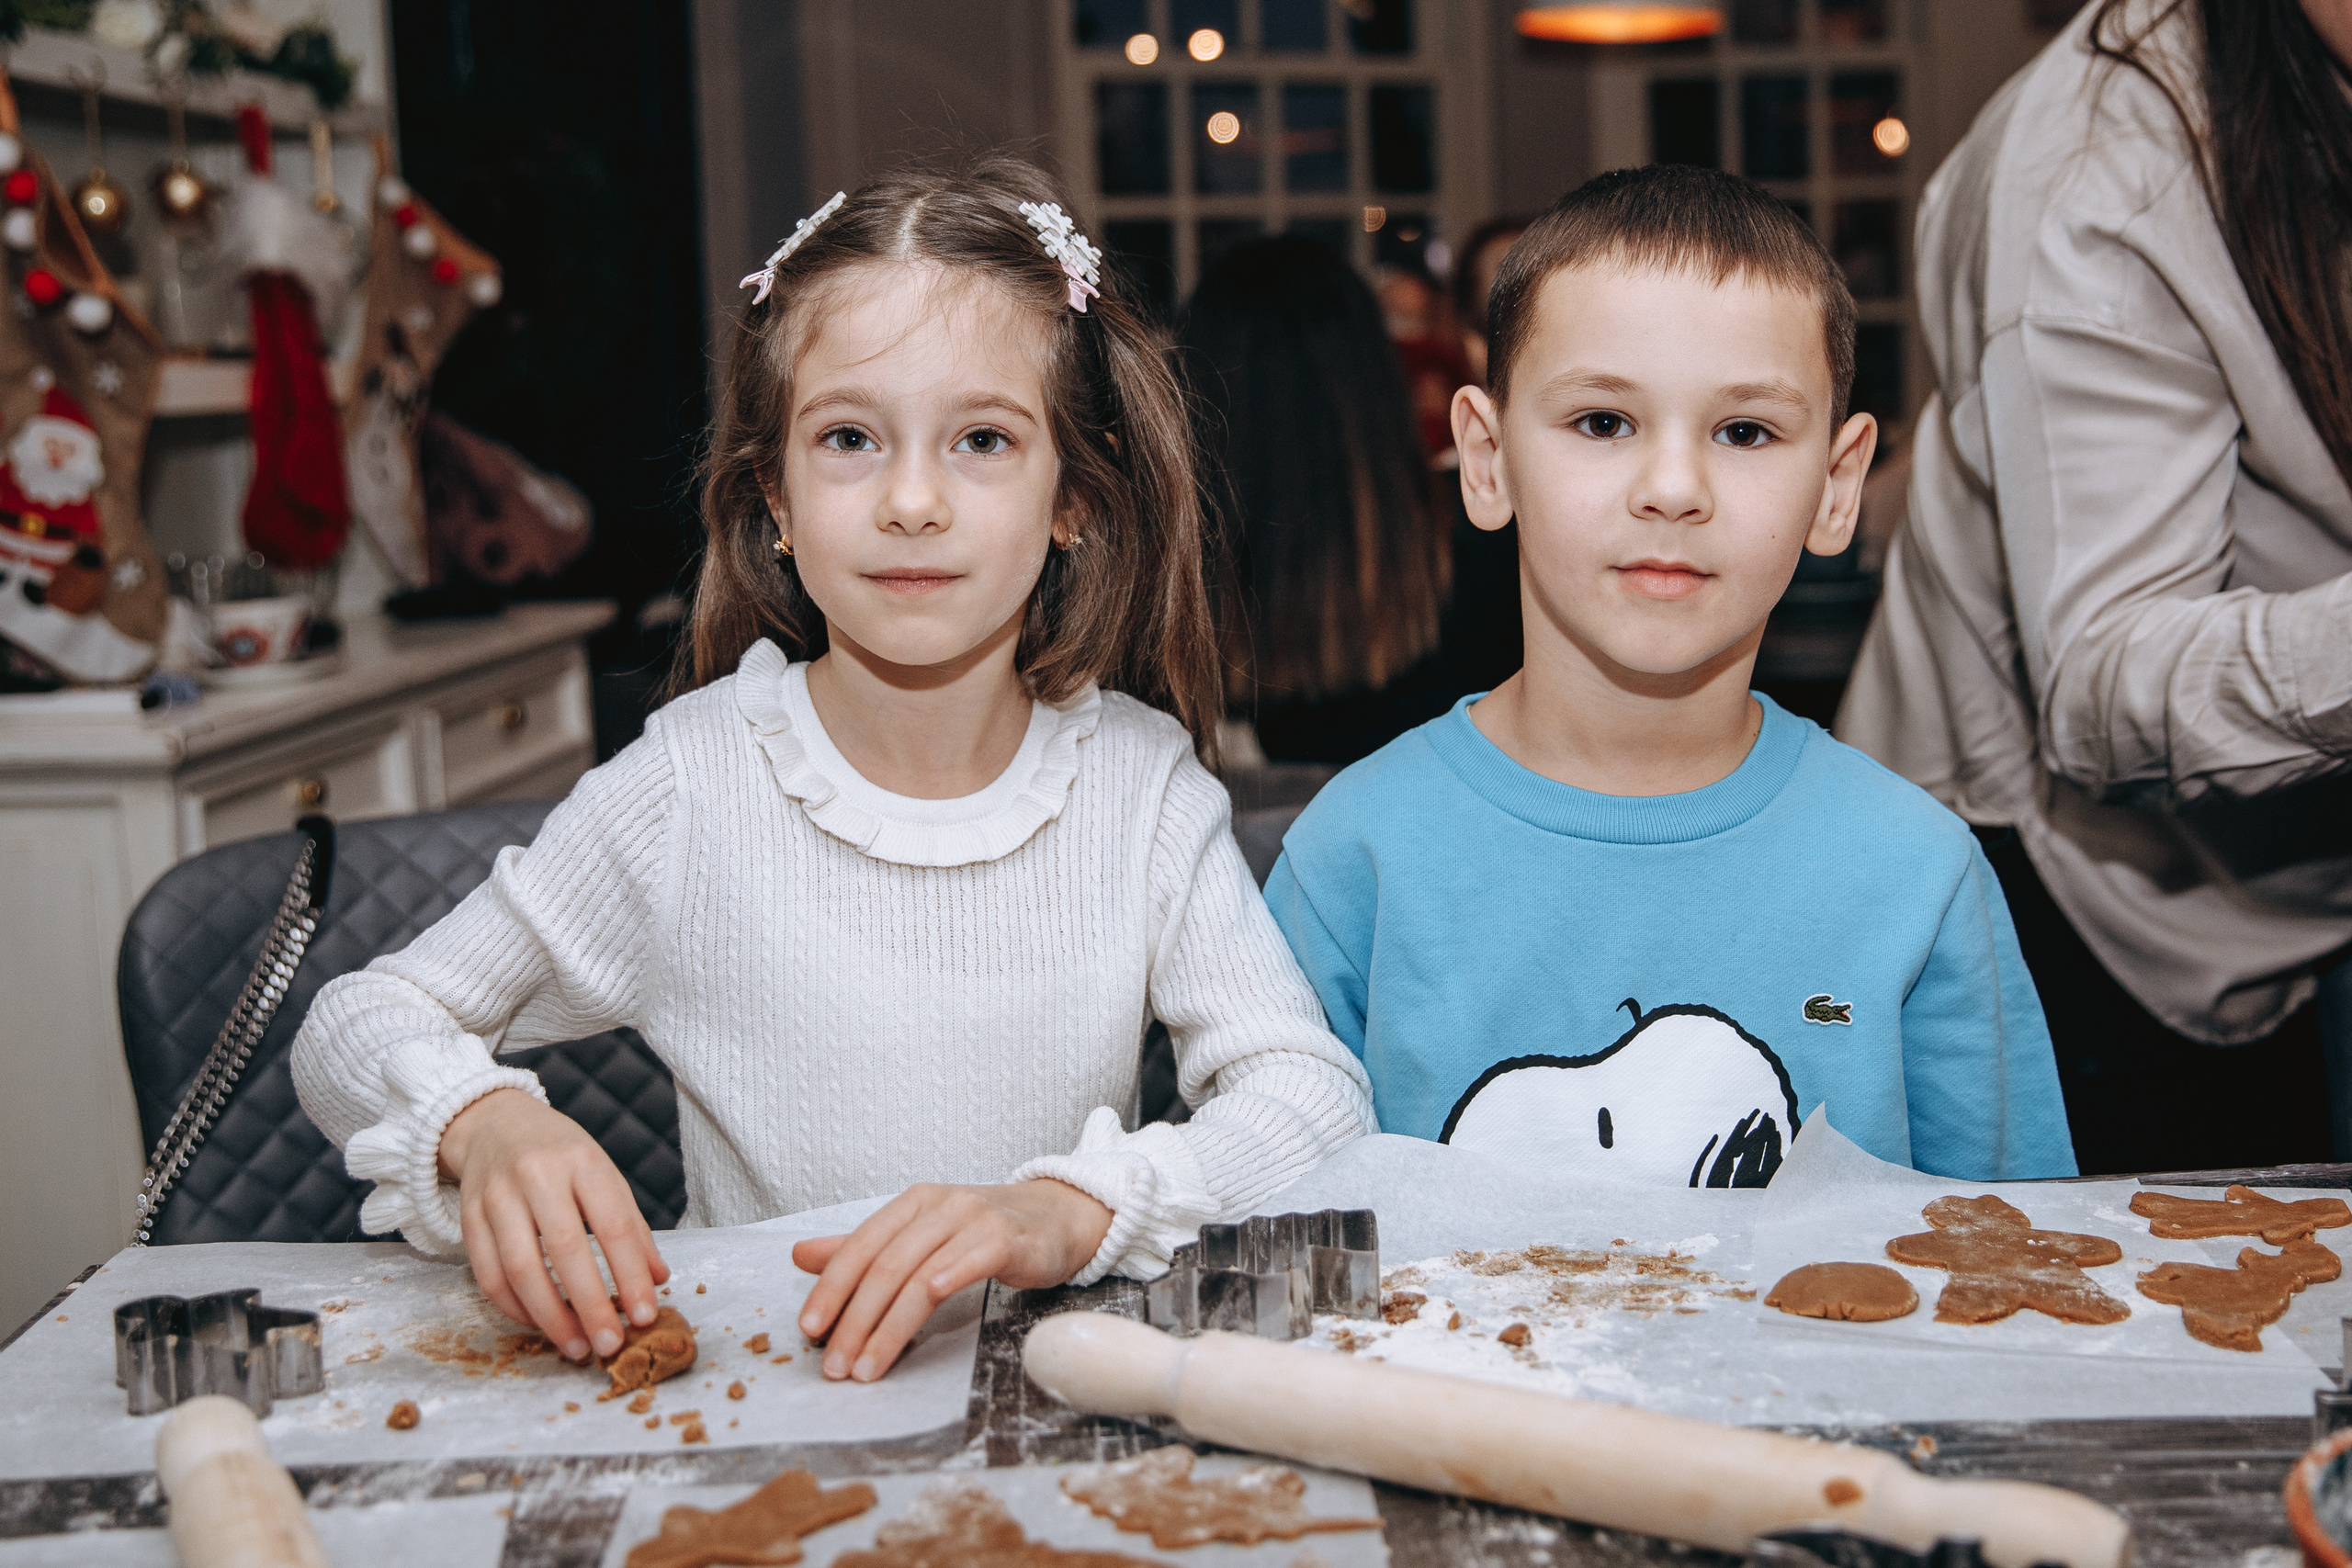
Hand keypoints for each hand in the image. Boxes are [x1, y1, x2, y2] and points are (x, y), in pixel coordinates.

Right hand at [438, 1087, 670, 1364]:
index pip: (613, 1224)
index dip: (631, 1275)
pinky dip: (513, 1308)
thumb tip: (657, 1280)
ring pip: (519, 1268)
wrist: (495, 1123)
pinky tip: (538, 1325)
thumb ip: (631, 1227)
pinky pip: (487, 1274)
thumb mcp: (604, 1174)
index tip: (646, 1315)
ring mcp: (497, 1196)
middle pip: (565, 1249)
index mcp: (583, 1161)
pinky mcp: (467, 1217)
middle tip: (609, 1346)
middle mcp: (538, 1175)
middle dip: (590, 1305)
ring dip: (549, 1317)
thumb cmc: (561, 1155)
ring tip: (575, 1347)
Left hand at [791, 1179, 1112, 1382]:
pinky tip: (917, 1318)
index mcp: (912, 1203)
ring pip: (916, 1275)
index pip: (859, 1246)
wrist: (1060, 1217)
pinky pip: (963, 1264)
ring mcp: (972, 1220)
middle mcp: (938, 1205)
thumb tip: (800, 1256)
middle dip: (852, 1320)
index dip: (830, 1288)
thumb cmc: (987, 1231)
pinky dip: (937, 1286)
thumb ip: (864, 1249)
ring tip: (866, 1367)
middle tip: (834, 1365)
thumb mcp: (922, 1234)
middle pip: (883, 1266)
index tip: (808, 1329)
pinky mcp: (1004, 1239)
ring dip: (886, 1327)